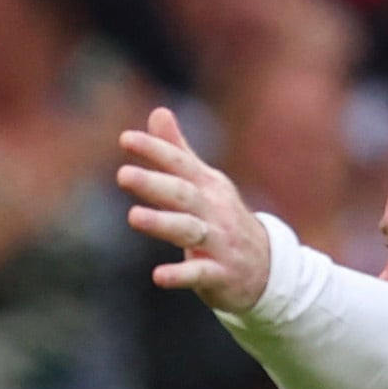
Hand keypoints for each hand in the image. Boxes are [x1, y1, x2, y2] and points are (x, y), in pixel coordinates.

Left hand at [117, 106, 273, 313]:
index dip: (155, 150)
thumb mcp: (204, 183)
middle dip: (154, 183)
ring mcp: (219, 242)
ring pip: (189, 230)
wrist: (265, 267)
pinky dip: (180, 274)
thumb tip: (157, 112)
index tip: (125, 138)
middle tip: (122, 174)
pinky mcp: (220, 273)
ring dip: (162, 223)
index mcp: (208, 186)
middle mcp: (214, 210)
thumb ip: (178, 151)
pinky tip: (159, 276)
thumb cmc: (222, 221)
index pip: (180, 163)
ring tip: (132, 216)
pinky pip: (199, 273)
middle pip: (182, 194)